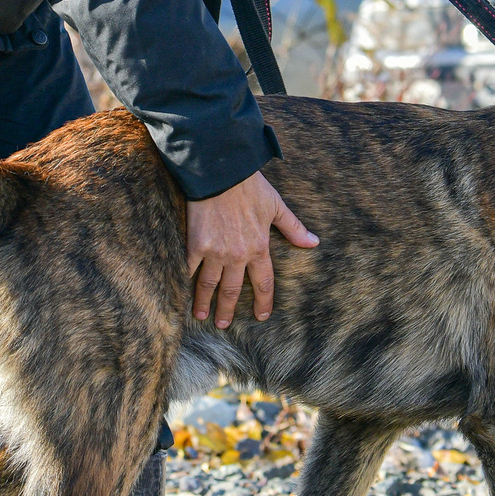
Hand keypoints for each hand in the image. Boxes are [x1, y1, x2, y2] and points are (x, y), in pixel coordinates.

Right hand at [185, 172, 317, 326]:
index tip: (261, 316)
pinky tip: (180, 292)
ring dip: (205, 303)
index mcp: (259, 248)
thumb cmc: (250, 186)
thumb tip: (314, 243)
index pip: (263, 283)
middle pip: (232, 291)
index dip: (263, 302)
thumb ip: (293, 228)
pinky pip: (189, 269)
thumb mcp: (276, 206)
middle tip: (223, 324)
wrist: (221, 171)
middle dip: (227, 310)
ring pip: (209, 285)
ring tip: (201, 316)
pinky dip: (185, 282)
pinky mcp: (196, 244)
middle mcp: (237, 255)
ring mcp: (215, 252)